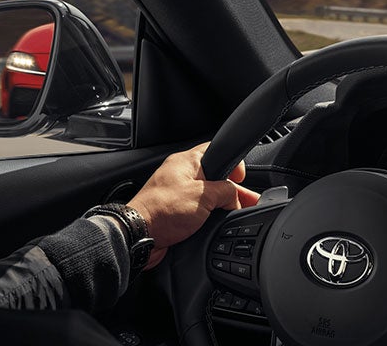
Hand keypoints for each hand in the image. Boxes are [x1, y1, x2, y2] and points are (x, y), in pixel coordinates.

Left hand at [128, 143, 259, 269]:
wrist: (139, 236)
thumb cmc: (161, 211)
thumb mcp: (204, 196)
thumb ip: (225, 192)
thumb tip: (235, 197)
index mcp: (186, 162)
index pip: (215, 150)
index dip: (232, 163)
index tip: (242, 178)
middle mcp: (180, 175)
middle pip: (214, 176)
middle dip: (231, 189)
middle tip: (247, 201)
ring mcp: (177, 193)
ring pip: (206, 195)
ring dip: (221, 204)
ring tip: (235, 213)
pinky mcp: (174, 211)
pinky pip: (197, 209)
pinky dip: (208, 215)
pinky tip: (217, 223)